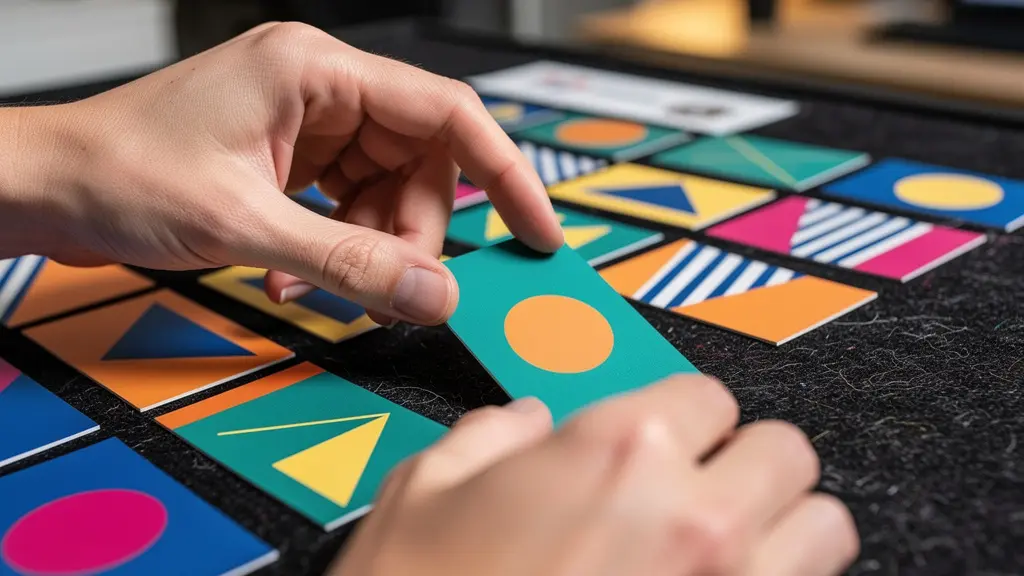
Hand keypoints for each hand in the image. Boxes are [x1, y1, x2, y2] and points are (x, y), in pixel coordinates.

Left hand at [1, 22, 562, 325]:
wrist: (46, 186)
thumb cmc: (118, 172)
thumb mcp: (243, 226)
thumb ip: (348, 261)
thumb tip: (435, 294)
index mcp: (317, 70)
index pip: (446, 114)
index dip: (504, 173)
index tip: (539, 228)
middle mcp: (322, 88)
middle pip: (421, 165)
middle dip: (410, 234)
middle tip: (385, 287)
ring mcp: (308, 124)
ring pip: (389, 193)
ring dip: (368, 248)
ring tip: (311, 281)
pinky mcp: (292, 159)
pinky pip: (350, 206)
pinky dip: (339, 247)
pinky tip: (297, 273)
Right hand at [332, 376, 858, 575]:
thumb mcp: (420, 497)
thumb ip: (484, 440)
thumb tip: (519, 423)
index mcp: (618, 449)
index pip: (707, 395)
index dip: (683, 420)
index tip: (666, 445)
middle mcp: (694, 513)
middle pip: (784, 451)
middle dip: (746, 465)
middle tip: (703, 493)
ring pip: (823, 526)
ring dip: (785, 529)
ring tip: (733, 551)